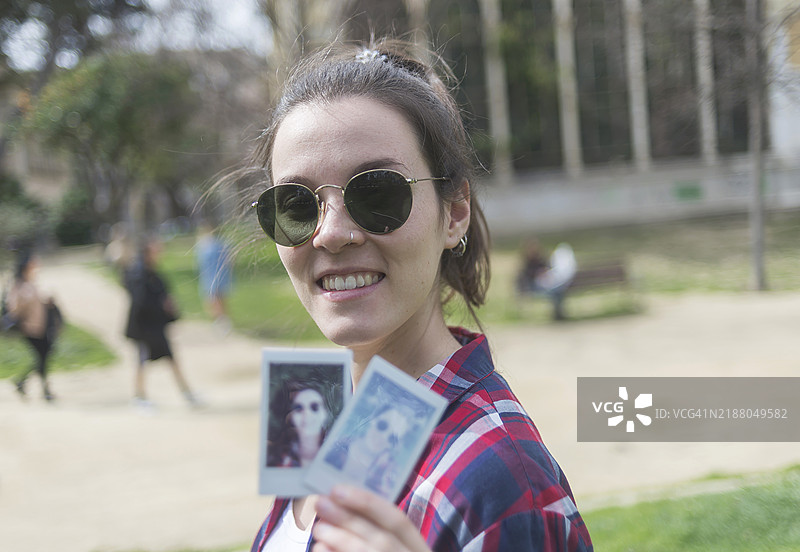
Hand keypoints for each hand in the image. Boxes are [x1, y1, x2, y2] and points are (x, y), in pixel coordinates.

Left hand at [312, 485, 431, 551]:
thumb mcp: (395, 548)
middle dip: (349, 520)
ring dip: (342, 541)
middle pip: (381, 541)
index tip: (337, 489)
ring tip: (319, 529)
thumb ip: (373, 533)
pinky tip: (320, 550)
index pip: (398, 521)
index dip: (368, 503)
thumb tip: (338, 507)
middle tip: (321, 504)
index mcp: (419, 551)